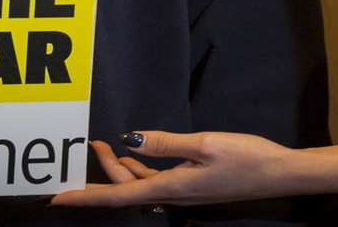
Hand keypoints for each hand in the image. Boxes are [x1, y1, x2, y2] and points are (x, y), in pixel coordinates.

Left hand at [49, 131, 303, 207]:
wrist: (279, 173)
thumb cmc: (246, 157)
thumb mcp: (204, 143)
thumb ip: (165, 143)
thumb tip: (129, 140)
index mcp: (171, 188)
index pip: (117, 196)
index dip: (85, 196)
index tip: (58, 197)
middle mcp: (172, 195)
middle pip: (125, 190)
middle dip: (103, 172)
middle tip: (90, 144)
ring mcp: (182, 192)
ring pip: (139, 187)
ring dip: (120, 170)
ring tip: (104, 147)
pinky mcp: (192, 186)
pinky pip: (155, 182)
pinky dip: (139, 170)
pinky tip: (135, 156)